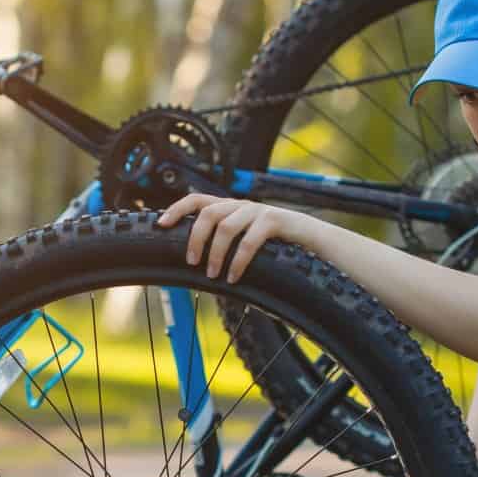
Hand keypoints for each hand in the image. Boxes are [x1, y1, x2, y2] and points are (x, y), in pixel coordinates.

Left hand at [156, 194, 320, 283]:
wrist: (317, 242)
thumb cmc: (278, 247)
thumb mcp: (246, 242)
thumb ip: (225, 245)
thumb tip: (197, 267)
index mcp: (231, 208)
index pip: (197, 199)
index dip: (177, 209)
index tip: (160, 223)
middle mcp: (242, 205)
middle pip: (208, 213)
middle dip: (195, 238)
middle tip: (191, 262)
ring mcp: (259, 211)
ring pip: (226, 226)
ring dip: (215, 253)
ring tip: (213, 275)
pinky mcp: (275, 220)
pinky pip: (250, 239)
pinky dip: (238, 260)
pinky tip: (233, 277)